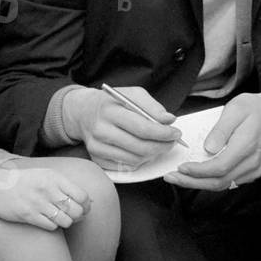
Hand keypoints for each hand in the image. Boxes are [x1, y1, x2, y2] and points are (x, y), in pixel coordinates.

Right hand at [0, 165, 90, 230]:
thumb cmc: (23, 182)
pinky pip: (51, 226)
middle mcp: (48, 189)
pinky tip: (46, 220)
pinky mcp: (28, 215)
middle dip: (78, 216)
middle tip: (72, 216)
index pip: (82, 196)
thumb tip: (89, 200)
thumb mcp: (44, 176)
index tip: (83, 208)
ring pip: (66, 221)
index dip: (86, 205)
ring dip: (65, 222)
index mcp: (54, 178)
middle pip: (76, 210)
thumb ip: (64, 186)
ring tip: (59, 218)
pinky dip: (52, 226)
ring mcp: (38, 203)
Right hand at [64, 87, 181, 170]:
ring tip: (159, 145)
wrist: (84, 112)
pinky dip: (139, 161)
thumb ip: (152, 106)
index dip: (163, 133)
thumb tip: (169, 120)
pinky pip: (125, 166)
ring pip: (134, 159)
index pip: (142, 128)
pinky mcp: (96, 159)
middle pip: (139, 147)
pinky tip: (142, 151)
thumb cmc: (112, 103)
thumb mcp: (132, 94)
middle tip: (172, 142)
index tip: (176, 133)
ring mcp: (97, 147)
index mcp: (109, 111)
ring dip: (152, 154)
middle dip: (162, 146)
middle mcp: (100, 130)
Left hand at [163, 89, 260, 190]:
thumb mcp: (235, 109)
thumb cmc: (254, 108)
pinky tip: (196, 176)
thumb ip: (221, 130)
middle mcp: (253, 162)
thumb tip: (208, 148)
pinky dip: (211, 181)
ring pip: (224, 185)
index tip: (181, 167)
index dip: (198, 171)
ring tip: (179, 178)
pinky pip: (230, 182)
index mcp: (247, 145)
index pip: (220, 167)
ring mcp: (254, 170)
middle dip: (192, 182)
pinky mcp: (252, 172)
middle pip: (220, 181)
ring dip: (199, 184)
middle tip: (171, 177)